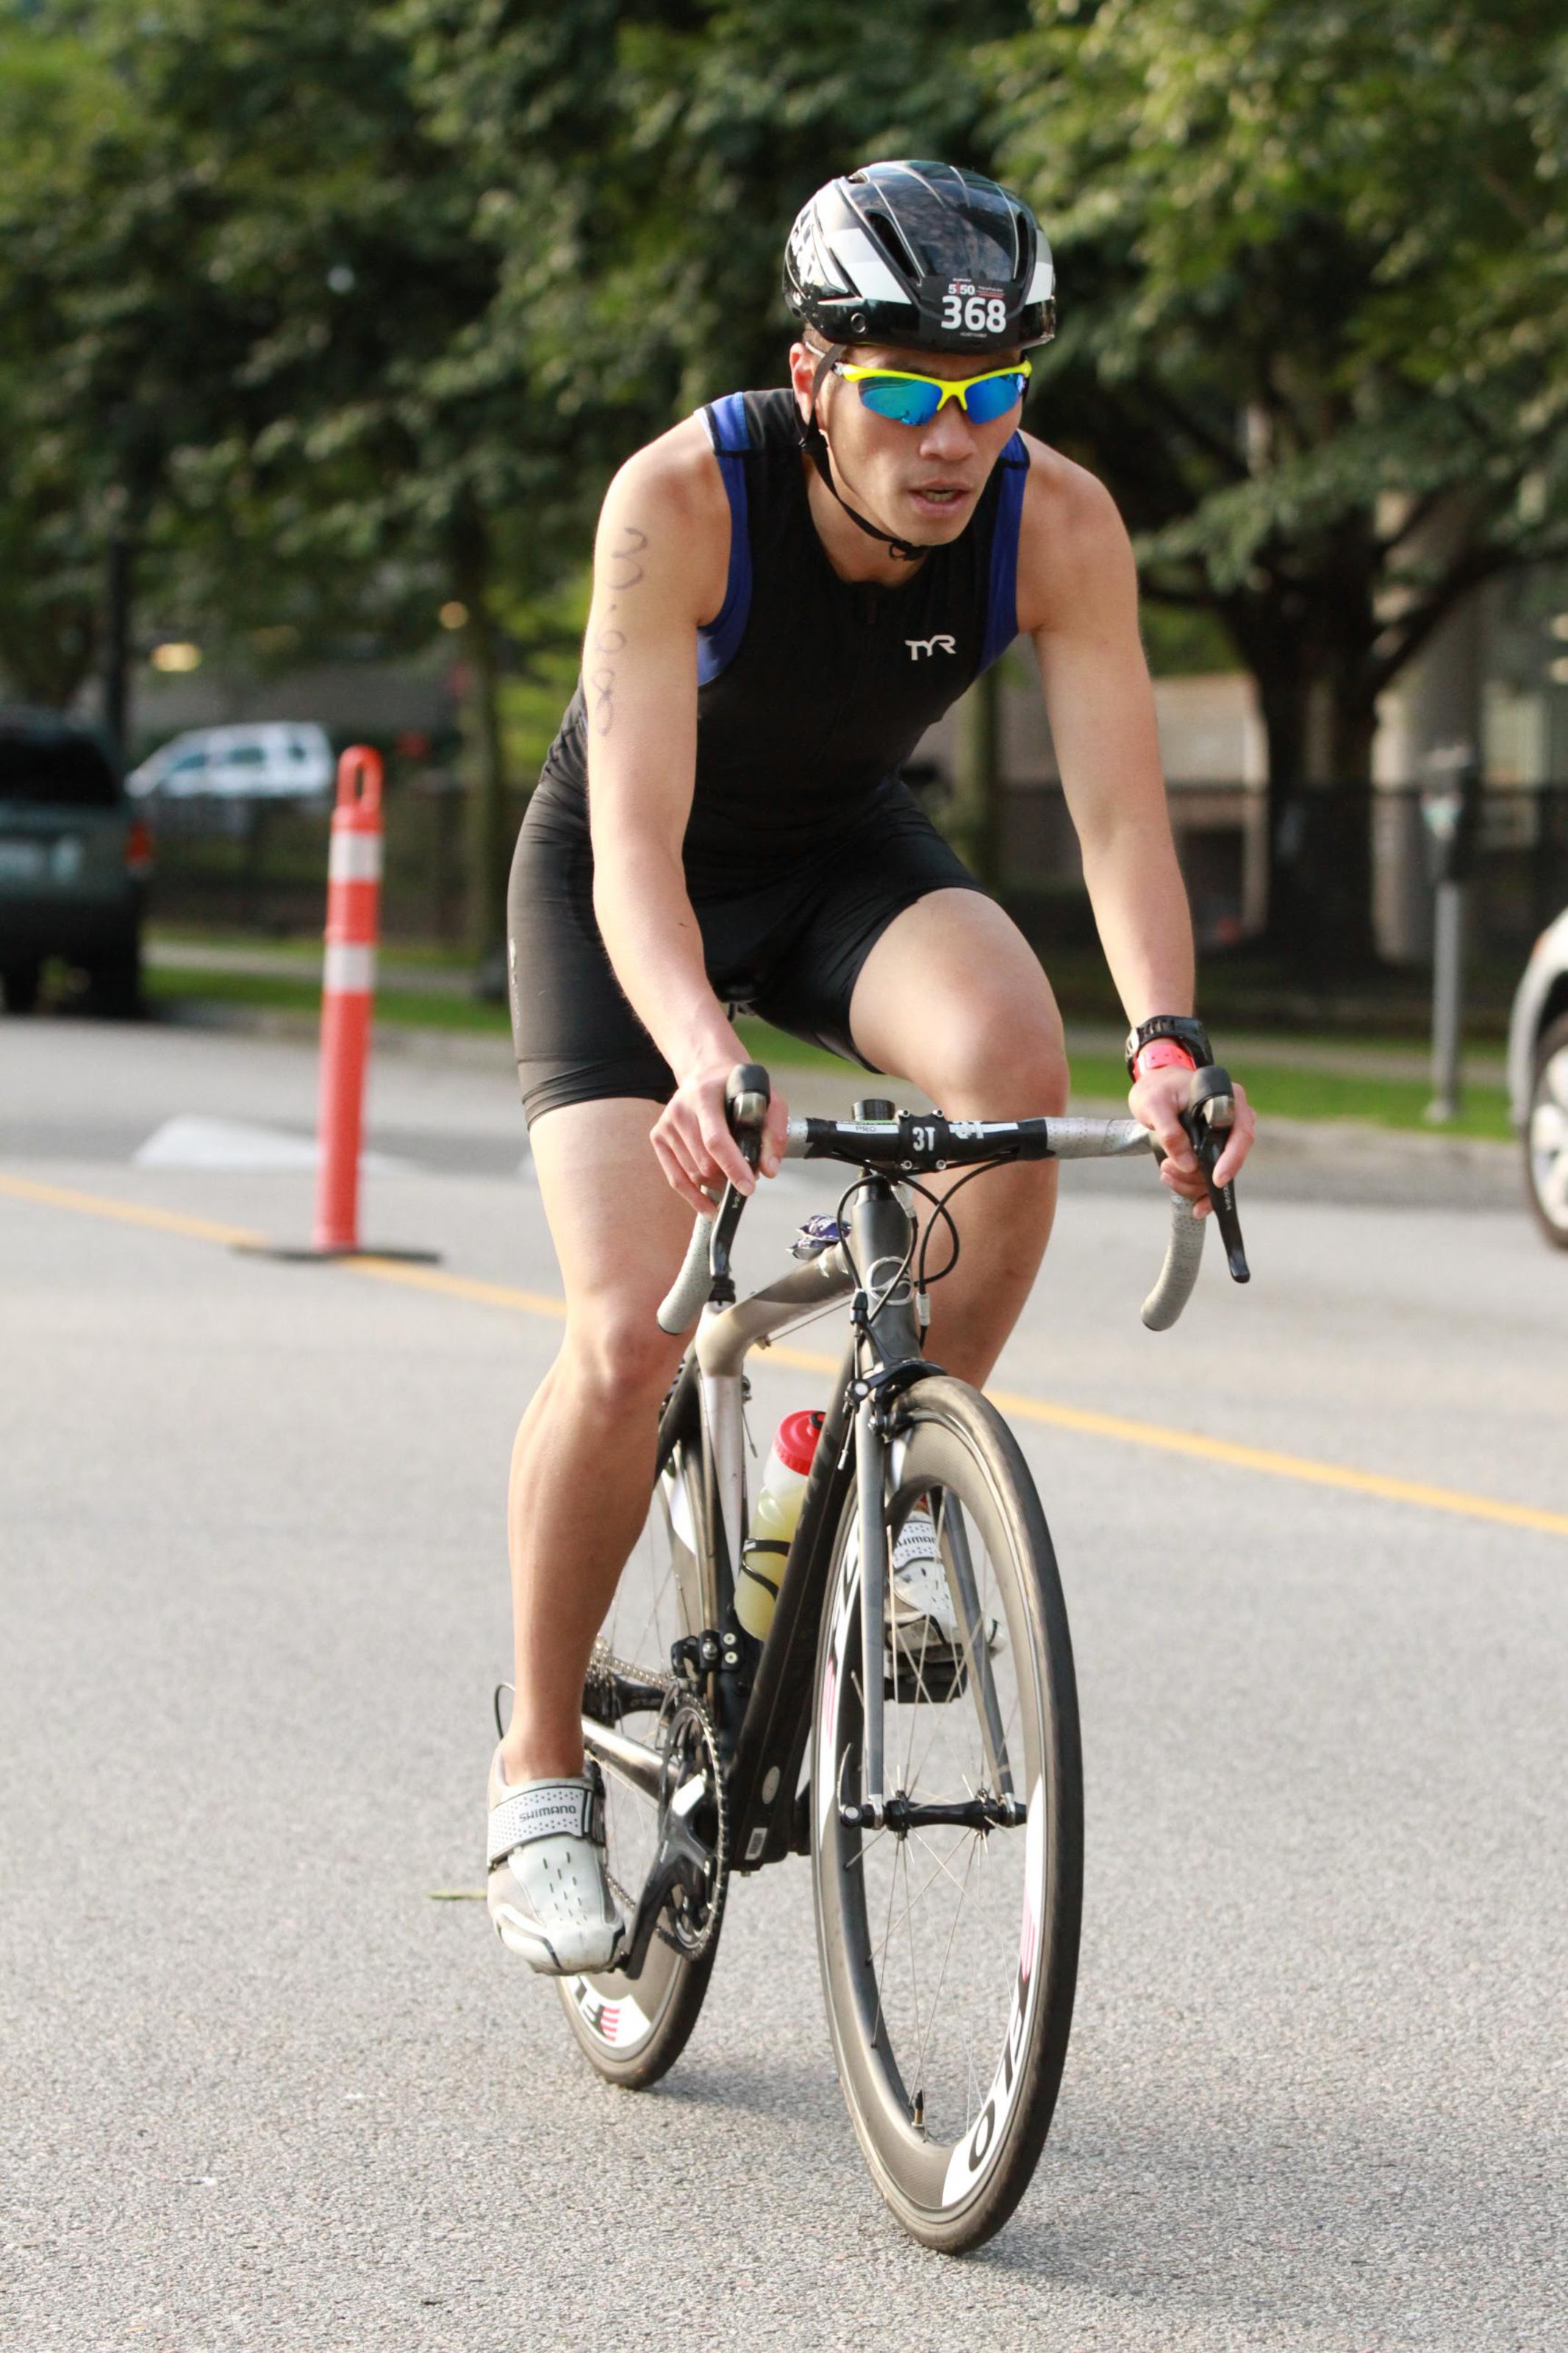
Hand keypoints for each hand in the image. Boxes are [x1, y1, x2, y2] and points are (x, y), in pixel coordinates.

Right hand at [651, 1062, 790, 1214]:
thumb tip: (768, 1169)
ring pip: (692, 1174)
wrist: (706, 1071)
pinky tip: (709, 1206)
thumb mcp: (767, 1098)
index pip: (715, 1140)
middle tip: (748, 1176)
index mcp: (704, 1096)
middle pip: (704, 1163)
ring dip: (715, 1184)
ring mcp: (666, 1125)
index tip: (748, 1187)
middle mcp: (680, 1110)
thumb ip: (774, 1131)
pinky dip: (694, 1197)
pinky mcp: (658, 1137)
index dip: (733, 1167)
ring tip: (731, 1178)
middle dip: (728, 1177)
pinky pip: (675, 1178)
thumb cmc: (737, 1087)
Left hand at [1128, 1065, 1255, 1217]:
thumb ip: (1169, 1132)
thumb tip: (1187, 1164)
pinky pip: (1212, 1177)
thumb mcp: (1155, 1105)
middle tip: (1167, 1169)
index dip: (1232, 1159)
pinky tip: (1185, 1196)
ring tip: (1165, 1170)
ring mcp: (1225, 1138)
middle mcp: (1233, 1120)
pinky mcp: (1213, 1151)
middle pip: (1230, 1159)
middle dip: (1199, 1175)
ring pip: (1218, 1172)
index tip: (1216, 1179)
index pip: (1241, 1134)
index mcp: (1229, 1100)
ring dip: (1191, 1182)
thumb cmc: (1157, 1089)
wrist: (1153, 1087)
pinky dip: (1198, 1190)